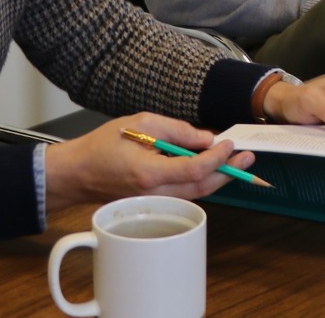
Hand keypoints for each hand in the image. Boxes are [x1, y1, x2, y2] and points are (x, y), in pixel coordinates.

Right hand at [43, 113, 254, 213]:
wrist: (77, 172)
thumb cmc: (102, 145)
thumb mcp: (140, 123)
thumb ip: (177, 130)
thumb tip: (206, 138)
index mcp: (149, 172)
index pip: (195, 169)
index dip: (218, 157)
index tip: (230, 143)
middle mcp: (154, 192)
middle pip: (202, 186)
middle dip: (229, 171)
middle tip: (247, 157)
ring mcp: (154, 201)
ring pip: (196, 193)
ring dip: (218, 177)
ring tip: (234, 160)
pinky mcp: (154, 202)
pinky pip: (184, 193)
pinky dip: (201, 181)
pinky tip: (210, 167)